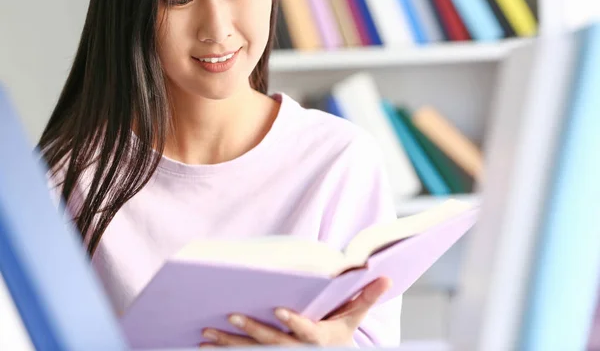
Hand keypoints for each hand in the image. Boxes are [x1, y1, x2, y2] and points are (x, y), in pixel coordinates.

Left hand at [199, 276, 391, 346]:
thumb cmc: (339, 335)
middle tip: (231, 317)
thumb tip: (385, 276)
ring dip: (229, 344)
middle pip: (273, 343)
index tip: (278, 311)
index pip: (306, 333)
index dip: (293, 323)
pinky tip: (204, 345)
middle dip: (252, 331)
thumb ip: (367, 298)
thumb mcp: (354, 318)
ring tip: (206, 334)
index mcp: (319, 339)